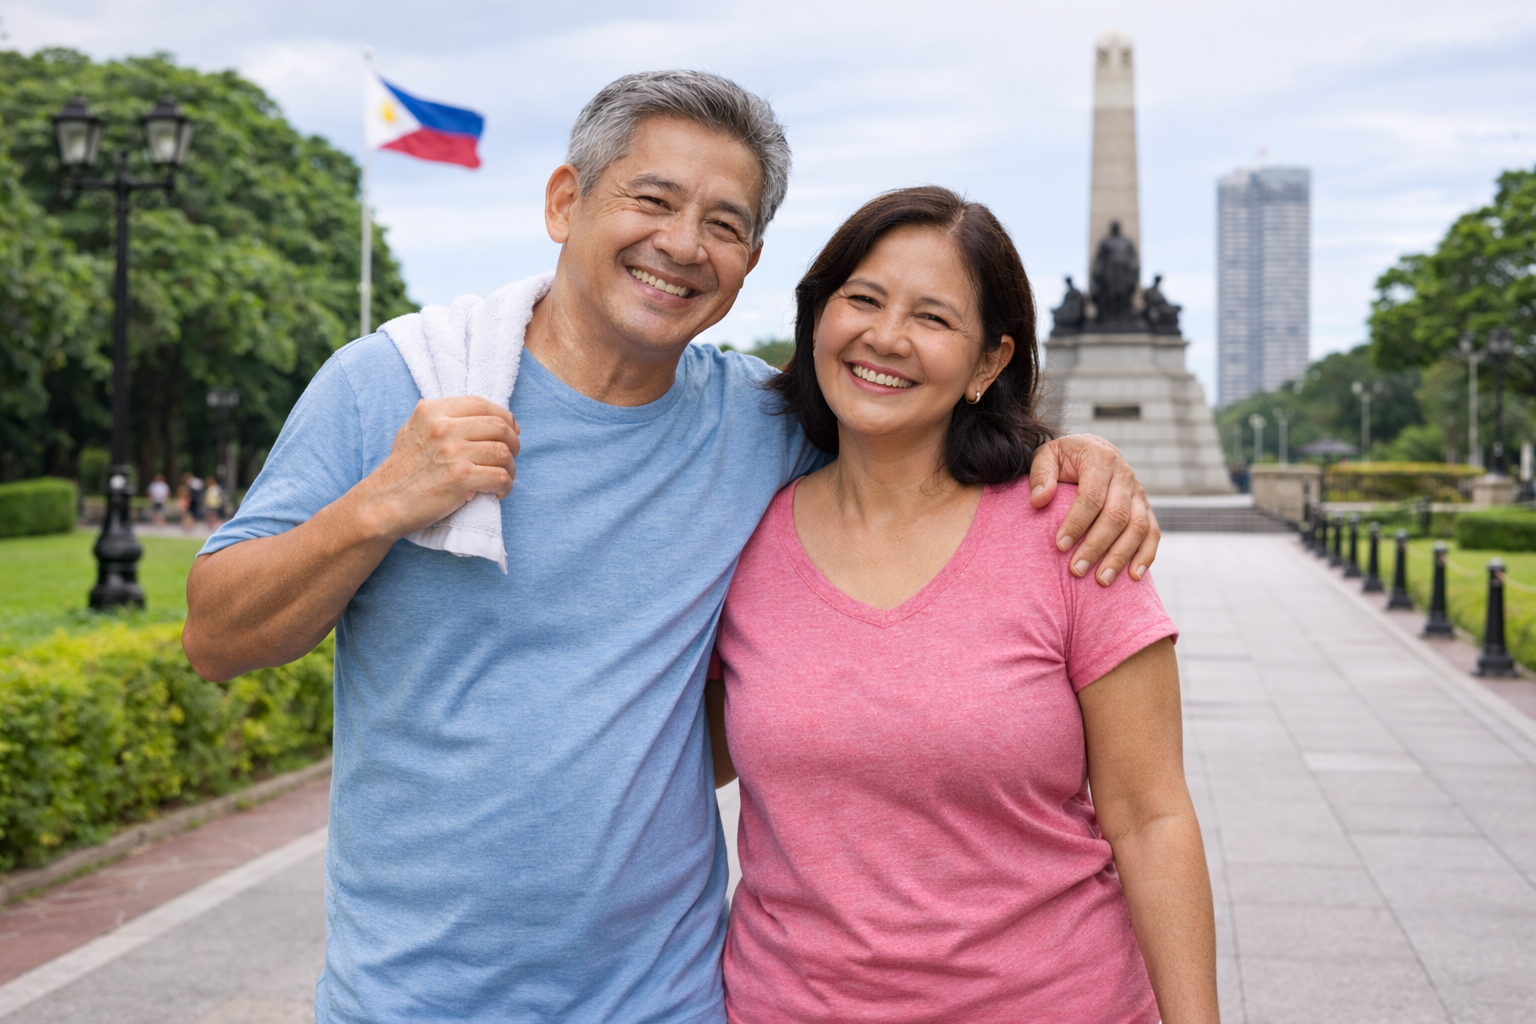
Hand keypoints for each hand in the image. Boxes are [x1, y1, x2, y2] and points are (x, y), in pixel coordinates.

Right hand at [354, 396, 519, 540]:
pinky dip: (505, 485)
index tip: (510, 429)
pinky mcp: (461, 479)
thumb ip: (438, 417)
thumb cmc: (401, 469)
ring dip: (511, 467)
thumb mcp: (411, 430)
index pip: (482, 404)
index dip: (504, 417)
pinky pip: (500, 477)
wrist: (384, 502)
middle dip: (513, 442)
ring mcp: (453, 453)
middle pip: (499, 427)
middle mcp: (444, 429)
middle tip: (511, 455)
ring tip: (504, 476)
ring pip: (503, 453)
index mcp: (433, 411)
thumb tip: (475, 411)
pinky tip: (497, 491)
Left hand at [1029, 433, 1158, 585]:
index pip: (1092, 496)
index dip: (1077, 522)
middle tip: (1076, 570)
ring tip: (1101, 580)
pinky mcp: (1146, 509)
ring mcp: (1139, 493)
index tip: (1060, 545)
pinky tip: (1133, 577)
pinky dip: (1146, 556)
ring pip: (1137, 528)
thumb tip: (1039, 500)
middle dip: (1096, 546)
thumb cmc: (1065, 457)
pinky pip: (1153, 533)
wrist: (1093, 450)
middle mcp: (1125, 476)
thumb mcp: (1047, 455)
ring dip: (1120, 556)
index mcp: (1101, 460)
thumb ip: (1041, 475)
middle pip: (1117, 516)